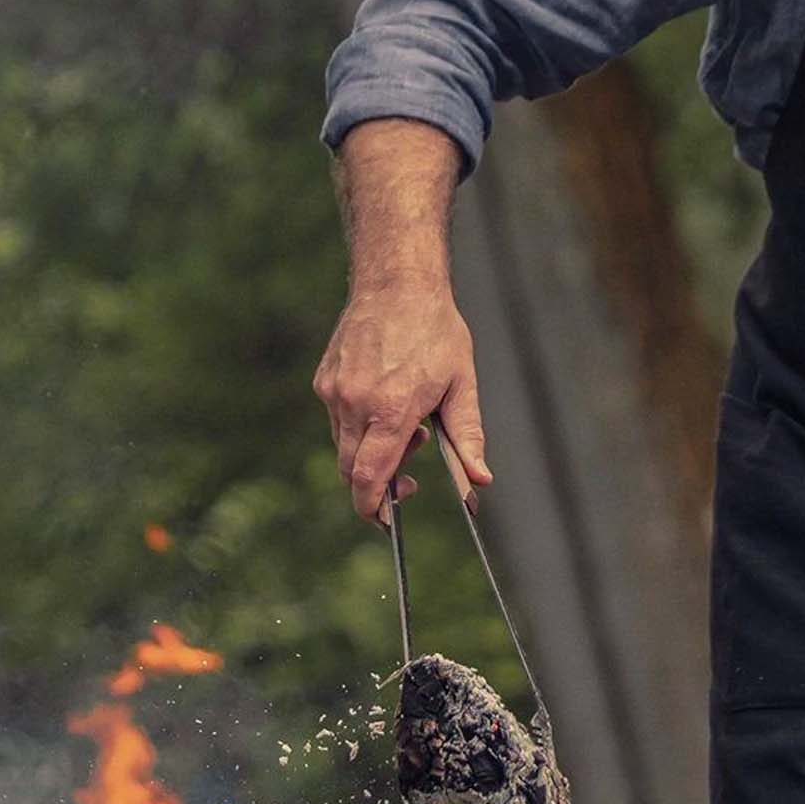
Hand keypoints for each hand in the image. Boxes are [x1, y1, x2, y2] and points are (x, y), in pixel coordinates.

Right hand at [313, 278, 491, 523]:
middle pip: (352, 471)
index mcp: (391, 410)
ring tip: (408, 424)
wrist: (396, 283)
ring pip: (344, 447)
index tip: (387, 521)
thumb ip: (468, 437)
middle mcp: (355, 403)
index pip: (370, 477)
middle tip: (411, 477)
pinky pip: (337, 420)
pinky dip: (359, 427)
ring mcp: (334, 391)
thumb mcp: (462, 384)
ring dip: (371, 453)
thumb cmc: (435, 331)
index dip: (374, 508)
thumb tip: (480, 480)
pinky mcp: (324, 380)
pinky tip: (386, 402)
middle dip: (377, 486)